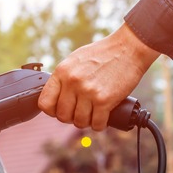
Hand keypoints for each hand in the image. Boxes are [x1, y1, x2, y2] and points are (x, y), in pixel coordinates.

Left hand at [37, 23, 159, 130]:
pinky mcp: (104, 100)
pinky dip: (100, 124)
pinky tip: (103, 118)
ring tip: (92, 114)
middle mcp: (72, 82)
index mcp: (62, 72)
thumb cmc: (103, 53)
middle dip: (71, 118)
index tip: (60, 110)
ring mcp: (88, 92)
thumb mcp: (75, 60)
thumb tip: (56, 96)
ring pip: (79, 122)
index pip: (44, 103)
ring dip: (86, 122)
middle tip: (80, 112)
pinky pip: (97, 124)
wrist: (128, 48)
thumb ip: (64, 77)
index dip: (52, 111)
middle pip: (62, 116)